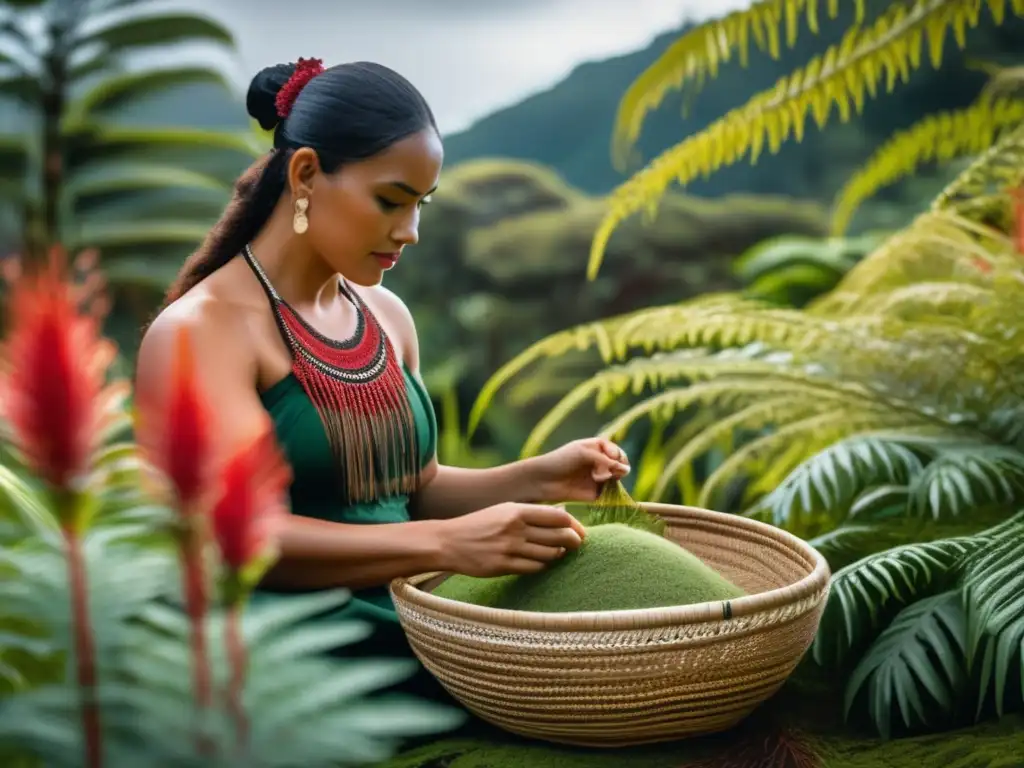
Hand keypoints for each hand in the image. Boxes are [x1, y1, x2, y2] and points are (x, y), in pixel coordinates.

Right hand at [437, 502, 585, 576]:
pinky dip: (542, 566)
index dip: (575, 526)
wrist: (448, 542)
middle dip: (573, 542)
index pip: (559, 517)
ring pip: (550, 555)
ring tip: (556, 554)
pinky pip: (534, 568)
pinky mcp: (503, 566)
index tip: (580, 532)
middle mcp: (515, 528)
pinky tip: (540, 563)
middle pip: (559, 536)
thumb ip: (530, 514)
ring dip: (557, 556)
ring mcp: (509, 548)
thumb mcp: (504, 511)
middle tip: (576, 546)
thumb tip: (562, 516)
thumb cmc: (479, 525)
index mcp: (517, 510)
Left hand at [530, 437, 630, 502]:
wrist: (544, 480)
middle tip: (607, 470)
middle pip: (620, 464)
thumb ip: (606, 460)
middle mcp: (600, 462)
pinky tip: (600, 487)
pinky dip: (611, 490)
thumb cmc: (561, 461)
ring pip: (618, 478)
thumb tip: (627, 470)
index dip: (617, 455)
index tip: (610, 457)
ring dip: (613, 477)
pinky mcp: (597, 493)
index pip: (617, 451)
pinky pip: (611, 492)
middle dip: (617, 466)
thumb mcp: (584, 453)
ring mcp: (599, 478)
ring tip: (599, 477)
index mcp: (597, 448)